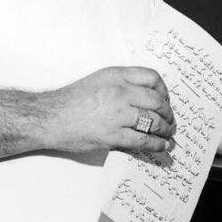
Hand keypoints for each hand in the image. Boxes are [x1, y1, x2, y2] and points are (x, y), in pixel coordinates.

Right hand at [39, 66, 174, 153]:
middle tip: (170, 119)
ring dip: (165, 129)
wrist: (51, 117)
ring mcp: (117, 114)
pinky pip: (143, 140)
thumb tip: (146, 95)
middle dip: (168, 112)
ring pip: (154, 121)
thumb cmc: (73, 99)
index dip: (164, 89)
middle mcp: (120, 92)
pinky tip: (161, 146)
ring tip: (168, 134)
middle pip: (157, 100)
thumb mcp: (100, 79)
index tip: (165, 99)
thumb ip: (122, 83)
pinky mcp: (113, 136)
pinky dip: (157, 145)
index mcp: (117, 76)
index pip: (152, 77)